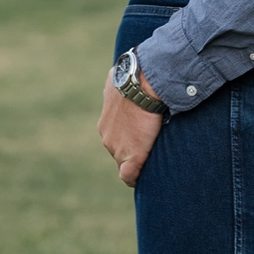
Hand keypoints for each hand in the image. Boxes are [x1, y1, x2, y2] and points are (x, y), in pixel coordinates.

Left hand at [98, 69, 162, 187]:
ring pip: (123, 158)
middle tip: (146, 145)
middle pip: (117, 147)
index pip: (114, 134)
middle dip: (129, 147)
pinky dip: (133, 177)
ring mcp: (116, 146)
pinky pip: (128, 175)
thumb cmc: (137, 78)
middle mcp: (106, 134)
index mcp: (105, 118)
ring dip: (133, 158)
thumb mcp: (120, 79)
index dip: (126, 137)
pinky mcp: (131, 156)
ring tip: (147, 157)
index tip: (137, 136)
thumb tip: (125, 75)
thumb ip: (120, 86)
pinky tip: (139, 178)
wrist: (143, 85)